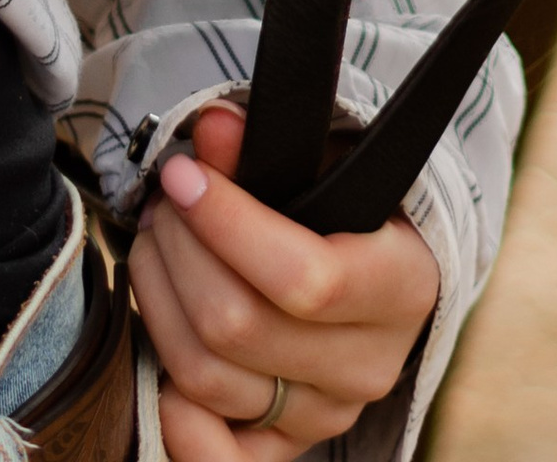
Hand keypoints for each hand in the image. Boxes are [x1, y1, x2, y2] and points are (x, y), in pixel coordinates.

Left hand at [130, 106, 440, 461]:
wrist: (379, 282)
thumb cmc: (348, 214)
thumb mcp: (327, 167)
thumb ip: (269, 148)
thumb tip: (211, 128)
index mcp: (401, 288)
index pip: (302, 278)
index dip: (227, 225)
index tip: (181, 176)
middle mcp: (368, 366)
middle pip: (237, 326)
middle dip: (180, 252)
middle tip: (162, 204)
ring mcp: (325, 415)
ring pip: (208, 378)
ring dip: (159, 301)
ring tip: (155, 246)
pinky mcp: (285, 446)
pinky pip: (216, 457)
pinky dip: (173, 415)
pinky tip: (156, 359)